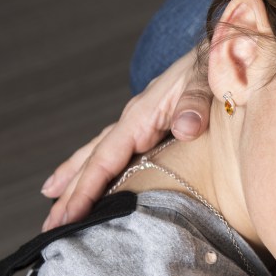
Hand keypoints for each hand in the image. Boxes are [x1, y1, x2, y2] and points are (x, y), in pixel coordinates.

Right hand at [41, 48, 213, 229]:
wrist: (226, 48)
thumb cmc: (219, 66)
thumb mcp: (209, 81)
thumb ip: (196, 103)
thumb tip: (184, 127)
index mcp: (143, 115)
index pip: (107, 158)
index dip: (87, 189)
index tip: (69, 217)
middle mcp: (134, 120)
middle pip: (94, 161)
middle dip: (71, 194)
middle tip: (49, 227)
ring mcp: (141, 123)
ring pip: (99, 154)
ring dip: (77, 180)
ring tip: (54, 201)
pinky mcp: (152, 124)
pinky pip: (117, 151)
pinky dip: (98, 167)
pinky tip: (93, 177)